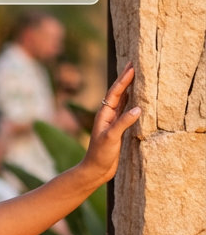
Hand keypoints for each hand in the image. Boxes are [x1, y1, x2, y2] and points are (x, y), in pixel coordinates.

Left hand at [81, 62, 139, 183]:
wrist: (95, 170)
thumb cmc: (100, 154)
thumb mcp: (111, 137)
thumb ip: (123, 122)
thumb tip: (138, 108)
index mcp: (104, 114)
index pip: (115, 92)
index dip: (123, 79)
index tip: (132, 66)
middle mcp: (108, 115)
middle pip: (118, 92)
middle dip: (126, 78)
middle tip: (134, 63)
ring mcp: (113, 122)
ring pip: (122, 100)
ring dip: (129, 88)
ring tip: (137, 76)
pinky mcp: (118, 130)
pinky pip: (126, 111)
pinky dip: (132, 102)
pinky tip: (137, 99)